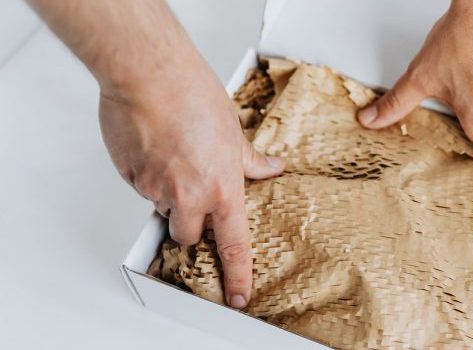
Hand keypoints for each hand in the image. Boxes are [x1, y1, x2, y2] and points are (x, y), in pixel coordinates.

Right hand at [99, 50, 283, 307]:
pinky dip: (145, 172)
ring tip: (172, 154)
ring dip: (166, 193)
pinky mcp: (130, 176)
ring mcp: (155, 188)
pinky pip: (139, 186)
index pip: (234, 244)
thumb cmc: (194, 95)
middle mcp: (189, 196)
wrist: (151, 74)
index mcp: (222, 188)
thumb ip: (249, 160)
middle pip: (188, 235)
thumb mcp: (234, 131)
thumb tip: (271, 168)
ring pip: (161, 208)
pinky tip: (153, 144)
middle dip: (188, 222)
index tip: (239, 295)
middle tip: (191, 192)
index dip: (238, 274)